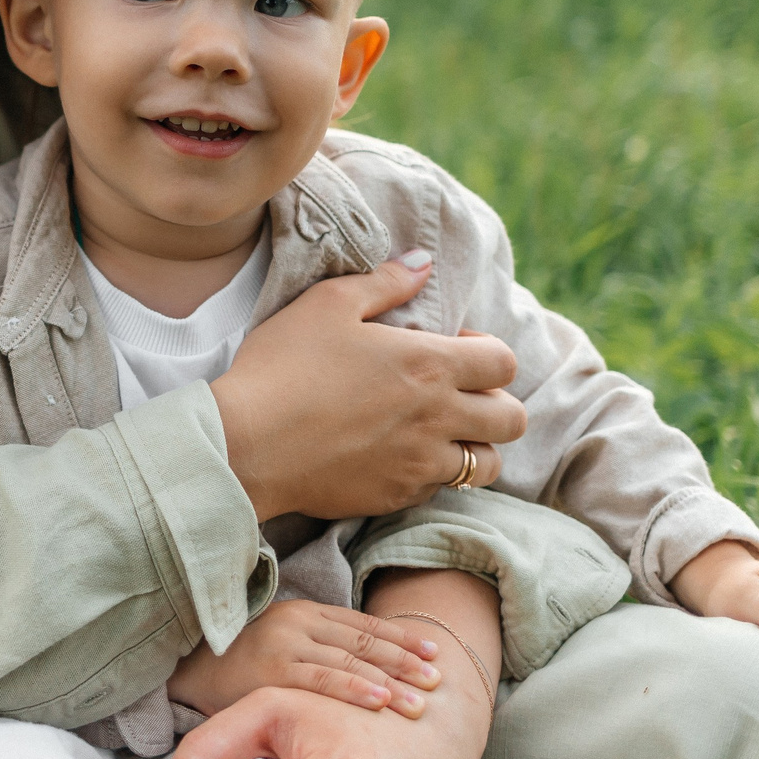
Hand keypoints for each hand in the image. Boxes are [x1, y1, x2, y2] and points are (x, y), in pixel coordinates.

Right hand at [169, 600, 442, 720]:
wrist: (179, 665)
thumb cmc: (235, 662)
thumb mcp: (280, 646)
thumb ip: (319, 652)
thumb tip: (372, 675)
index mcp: (305, 612)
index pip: (364, 625)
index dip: (402, 638)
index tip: (435, 654)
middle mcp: (298, 623)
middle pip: (364, 643)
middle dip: (406, 663)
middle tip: (439, 682)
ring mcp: (284, 645)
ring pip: (349, 662)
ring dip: (391, 682)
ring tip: (422, 704)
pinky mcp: (268, 673)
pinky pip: (319, 681)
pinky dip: (354, 689)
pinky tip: (381, 702)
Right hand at [213, 251, 523, 521]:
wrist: (246, 444)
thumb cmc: (283, 365)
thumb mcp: (328, 304)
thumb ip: (385, 282)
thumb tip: (423, 262)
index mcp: (429, 363)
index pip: (504, 362)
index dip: (488, 353)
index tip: (457, 351)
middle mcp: (437, 416)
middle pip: (512, 419)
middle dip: (497, 404)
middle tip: (459, 395)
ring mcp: (420, 463)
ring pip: (486, 464)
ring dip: (473, 446)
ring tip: (438, 433)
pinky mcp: (396, 497)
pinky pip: (438, 490)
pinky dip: (430, 475)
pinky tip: (397, 457)